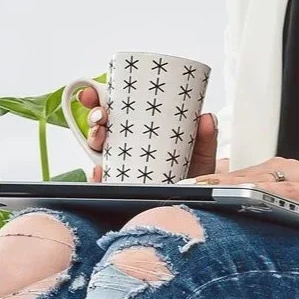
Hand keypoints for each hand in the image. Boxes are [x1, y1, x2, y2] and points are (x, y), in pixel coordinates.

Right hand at [75, 88, 220, 183]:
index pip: (116, 110)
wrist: (194, 207)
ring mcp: (118, 167)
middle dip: (93, 114)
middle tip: (100, 113)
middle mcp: (124, 147)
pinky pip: (101, 182)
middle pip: (101, 126)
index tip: (93, 91)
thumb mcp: (200, 153)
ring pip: (96, 149)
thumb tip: (206, 118)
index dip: (99, 97)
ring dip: (93, 137)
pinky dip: (95, 175)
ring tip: (101, 134)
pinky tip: (99, 170)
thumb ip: (205, 137)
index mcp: (139, 131)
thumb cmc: (192, 176)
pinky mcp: (117, 188)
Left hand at [188, 156, 298, 225]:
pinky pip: (275, 191)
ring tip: (198, 192)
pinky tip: (237, 197)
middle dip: (210, 182)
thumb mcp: (297, 197)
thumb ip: (270, 197)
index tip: (186, 187)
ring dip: (224, 185)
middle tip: (182, 189)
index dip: (210, 181)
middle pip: (239, 174)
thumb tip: (241, 203)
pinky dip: (254, 193)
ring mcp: (295, 179)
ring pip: (252, 179)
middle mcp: (284, 170)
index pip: (238, 174)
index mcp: (278, 171)